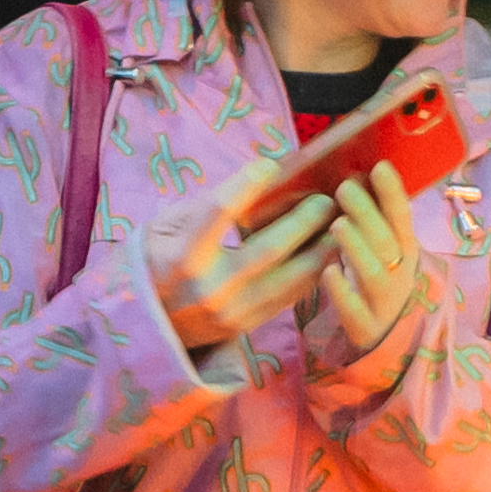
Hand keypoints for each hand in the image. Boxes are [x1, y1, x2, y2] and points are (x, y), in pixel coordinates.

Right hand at [158, 159, 340, 352]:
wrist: (149, 325)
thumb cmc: (156, 263)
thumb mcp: (165, 228)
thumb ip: (206, 206)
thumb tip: (255, 182)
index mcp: (183, 257)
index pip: (218, 213)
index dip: (246, 186)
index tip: (270, 165)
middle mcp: (211, 288)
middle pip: (268, 250)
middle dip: (303, 221)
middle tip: (326, 200)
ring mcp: (233, 312)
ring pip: (290, 280)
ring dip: (322, 251)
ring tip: (341, 225)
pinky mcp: (248, 326)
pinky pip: (290, 298)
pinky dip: (313, 273)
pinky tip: (328, 253)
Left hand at [312, 173, 430, 359]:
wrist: (384, 336)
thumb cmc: (373, 277)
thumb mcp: (380, 246)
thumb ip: (371, 217)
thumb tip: (352, 170)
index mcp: (404, 248)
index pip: (402, 217)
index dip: (392, 193)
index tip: (379, 166)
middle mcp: (399, 273)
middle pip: (387, 242)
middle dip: (368, 213)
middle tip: (344, 188)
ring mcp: (384, 301)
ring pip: (374, 274)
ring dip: (357, 246)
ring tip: (338, 224)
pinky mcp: (366, 327)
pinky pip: (356, 311)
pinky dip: (343, 291)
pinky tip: (327, 273)